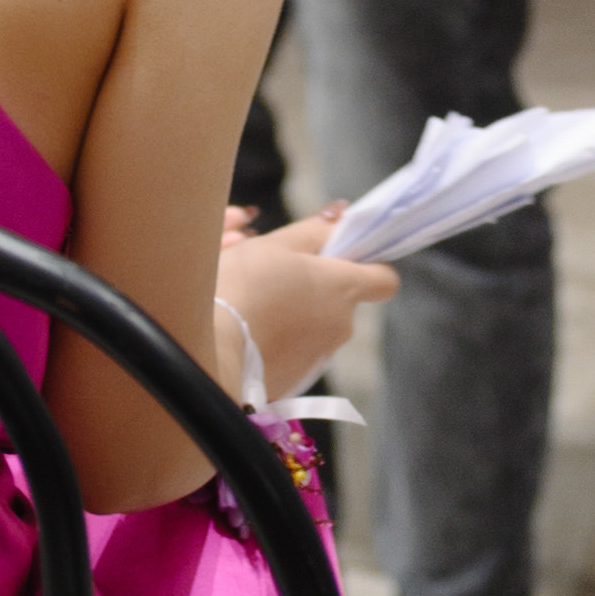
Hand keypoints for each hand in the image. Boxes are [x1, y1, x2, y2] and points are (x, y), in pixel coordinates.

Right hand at [218, 206, 396, 405]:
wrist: (210, 350)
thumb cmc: (244, 286)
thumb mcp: (275, 245)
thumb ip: (314, 230)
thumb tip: (342, 216)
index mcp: (343, 287)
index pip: (384, 279)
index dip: (368, 265)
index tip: (343, 256)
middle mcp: (341, 325)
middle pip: (342, 300)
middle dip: (318, 288)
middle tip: (278, 274)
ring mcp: (320, 356)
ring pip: (317, 325)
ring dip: (297, 313)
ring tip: (257, 303)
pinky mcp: (296, 379)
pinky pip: (296, 351)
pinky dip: (281, 339)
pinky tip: (251, 330)